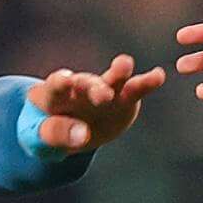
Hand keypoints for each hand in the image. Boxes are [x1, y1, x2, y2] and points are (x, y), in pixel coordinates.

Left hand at [28, 55, 165, 151]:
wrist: (71, 132)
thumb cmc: (50, 133)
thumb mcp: (43, 139)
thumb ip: (58, 134)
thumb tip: (82, 134)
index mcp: (51, 95)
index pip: (53, 88)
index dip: (59, 83)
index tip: (65, 80)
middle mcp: (78, 87)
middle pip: (85, 84)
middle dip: (93, 88)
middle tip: (102, 94)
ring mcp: (102, 90)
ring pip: (111, 80)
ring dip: (118, 72)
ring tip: (125, 64)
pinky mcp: (123, 99)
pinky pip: (135, 89)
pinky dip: (146, 82)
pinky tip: (158, 76)